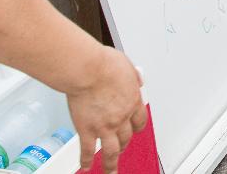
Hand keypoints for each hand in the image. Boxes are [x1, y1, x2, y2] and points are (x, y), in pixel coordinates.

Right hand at [66, 47, 146, 173]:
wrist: (88, 69)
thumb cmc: (105, 64)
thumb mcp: (127, 66)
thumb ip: (132, 76)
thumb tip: (136, 78)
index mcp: (132, 101)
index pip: (139, 120)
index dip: (137, 128)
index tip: (134, 131)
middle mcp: (121, 117)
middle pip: (126, 137)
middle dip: (124, 144)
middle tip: (122, 148)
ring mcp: (104, 126)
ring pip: (112, 151)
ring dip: (111, 164)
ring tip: (111, 171)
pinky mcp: (87, 130)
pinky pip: (87, 150)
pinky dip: (86, 161)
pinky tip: (86, 167)